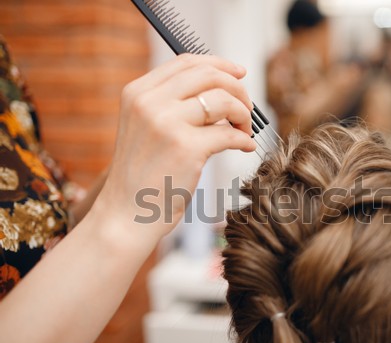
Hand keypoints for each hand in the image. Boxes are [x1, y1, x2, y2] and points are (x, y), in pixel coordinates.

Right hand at [91, 54, 255, 248]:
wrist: (126, 215)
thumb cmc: (143, 176)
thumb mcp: (146, 129)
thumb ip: (173, 106)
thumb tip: (222, 90)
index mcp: (137, 93)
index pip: (185, 62)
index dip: (219, 65)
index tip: (239, 75)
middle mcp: (149, 102)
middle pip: (208, 75)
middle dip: (236, 88)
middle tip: (247, 108)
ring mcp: (167, 124)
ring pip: (223, 100)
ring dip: (243, 114)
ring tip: (245, 130)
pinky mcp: (186, 148)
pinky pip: (229, 133)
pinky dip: (244, 139)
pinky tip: (245, 146)